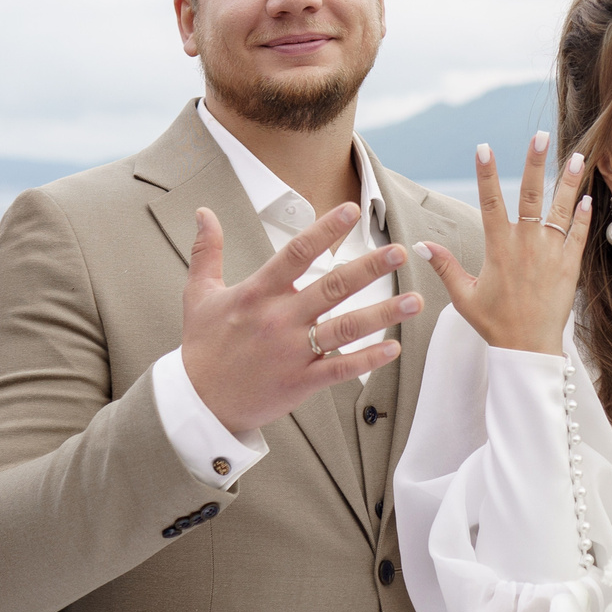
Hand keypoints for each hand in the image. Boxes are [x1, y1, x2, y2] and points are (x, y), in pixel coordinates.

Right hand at [181, 203, 420, 435]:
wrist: (198, 402)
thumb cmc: (202, 346)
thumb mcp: (199, 294)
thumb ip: (207, 251)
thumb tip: (204, 213)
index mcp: (257, 293)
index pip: (296, 253)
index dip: (325, 229)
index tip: (352, 210)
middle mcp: (279, 319)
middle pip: (332, 287)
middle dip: (369, 268)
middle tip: (398, 251)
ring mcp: (292, 351)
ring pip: (345, 329)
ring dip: (383, 314)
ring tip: (414, 301)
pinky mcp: (301, 382)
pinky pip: (340, 369)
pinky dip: (368, 360)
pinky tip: (393, 348)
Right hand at [416, 132, 592, 355]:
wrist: (529, 349)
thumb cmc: (495, 324)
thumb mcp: (464, 296)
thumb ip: (445, 267)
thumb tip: (419, 247)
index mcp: (499, 249)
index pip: (490, 202)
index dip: (486, 174)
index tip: (484, 147)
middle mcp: (526, 245)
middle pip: (531, 195)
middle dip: (534, 163)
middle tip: (539, 135)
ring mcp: (551, 254)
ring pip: (561, 210)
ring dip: (568, 182)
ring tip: (576, 156)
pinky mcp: (570, 266)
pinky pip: (578, 235)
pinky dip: (583, 216)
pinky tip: (588, 197)